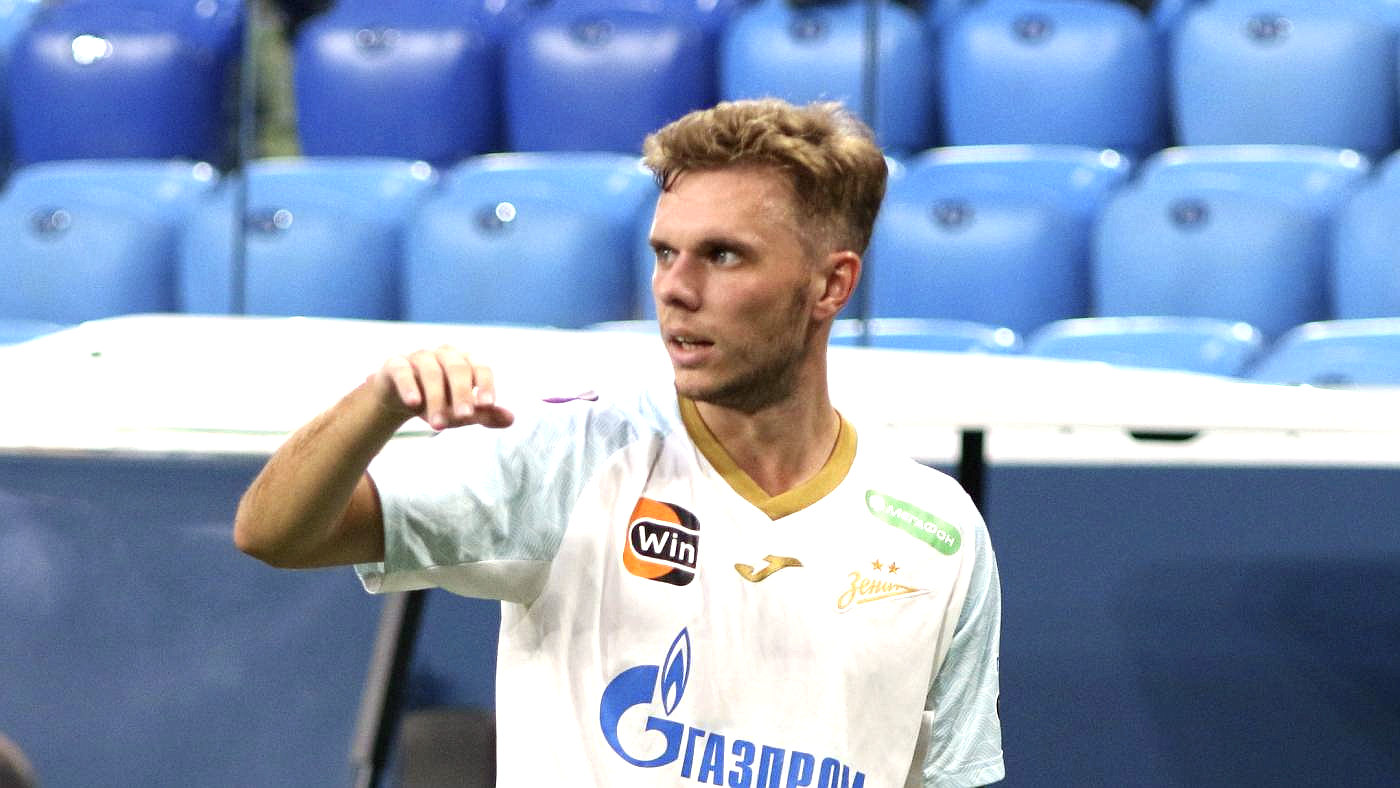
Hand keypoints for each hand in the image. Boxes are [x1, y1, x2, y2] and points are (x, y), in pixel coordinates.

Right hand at [371, 345, 514, 430]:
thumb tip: (510, 419)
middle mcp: (444, 354)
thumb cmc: (438, 401)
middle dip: (462, 394)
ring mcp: (419, 357)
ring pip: (432, 372)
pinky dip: (409, 386)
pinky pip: (403, 371)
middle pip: (457, 368)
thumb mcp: (461, 412)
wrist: (398, 398)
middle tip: (464, 417)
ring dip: (436, 399)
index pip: (481, 368)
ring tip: (438, 425)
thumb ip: (485, 415)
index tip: (488, 405)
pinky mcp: (395, 364)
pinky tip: (414, 403)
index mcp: (466, 362)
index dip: (486, 384)